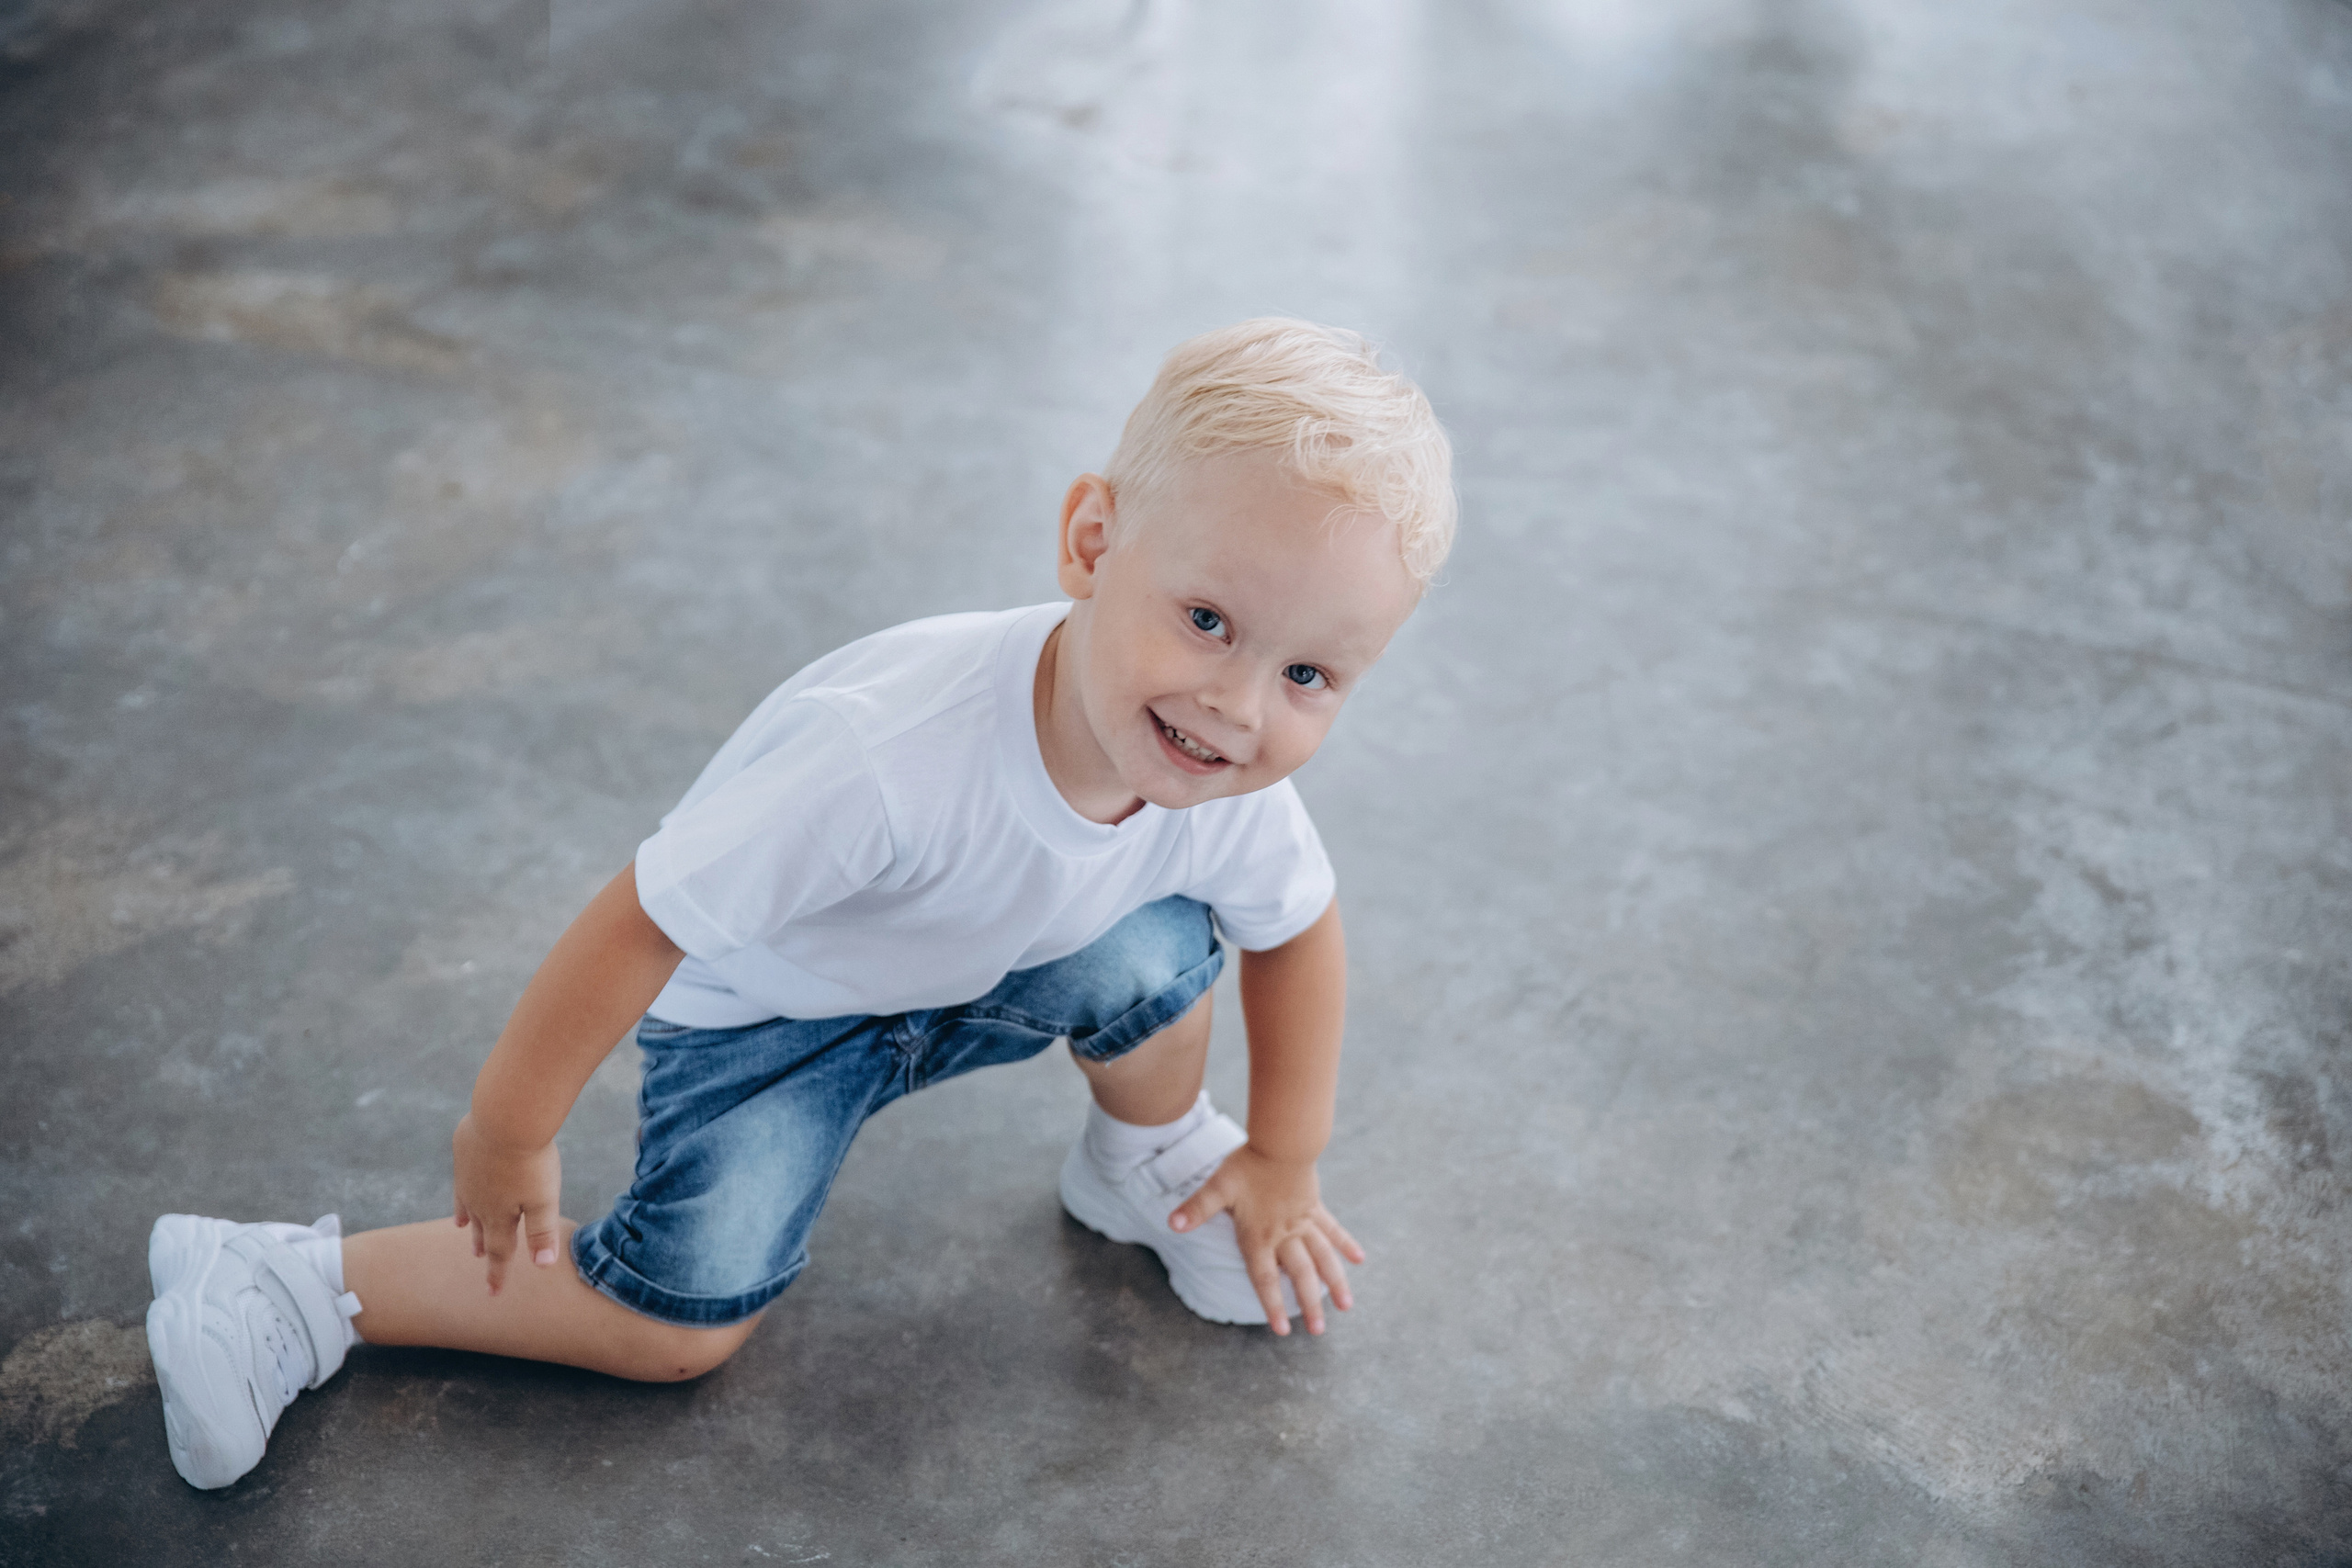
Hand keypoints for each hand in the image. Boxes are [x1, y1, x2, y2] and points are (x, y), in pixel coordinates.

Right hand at [451, 1113, 562, 1294]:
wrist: (504, 1115)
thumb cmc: (529, 1159)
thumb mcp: (543, 1199)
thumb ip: (541, 1232)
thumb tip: (544, 1267)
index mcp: (498, 1215)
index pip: (499, 1252)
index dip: (498, 1274)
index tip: (493, 1293)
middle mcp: (477, 1198)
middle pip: (482, 1227)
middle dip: (484, 1243)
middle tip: (479, 1257)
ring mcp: (467, 1173)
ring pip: (467, 1202)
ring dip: (469, 1216)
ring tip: (465, 1227)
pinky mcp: (464, 1148)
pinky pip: (462, 1175)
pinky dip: (464, 1185)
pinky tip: (466, 1180)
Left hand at [1169, 1145, 1365, 1335]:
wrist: (1282, 1142)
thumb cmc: (1248, 1164)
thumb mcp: (1218, 1186)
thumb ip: (1197, 1208)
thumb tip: (1172, 1223)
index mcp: (1259, 1236)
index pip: (1265, 1279)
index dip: (1273, 1305)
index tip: (1282, 1331)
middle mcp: (1284, 1235)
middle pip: (1299, 1276)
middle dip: (1309, 1305)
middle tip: (1318, 1331)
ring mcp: (1303, 1222)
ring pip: (1322, 1258)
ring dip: (1335, 1283)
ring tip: (1347, 1307)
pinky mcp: (1314, 1207)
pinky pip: (1332, 1230)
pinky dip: (1345, 1244)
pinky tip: (1359, 1259)